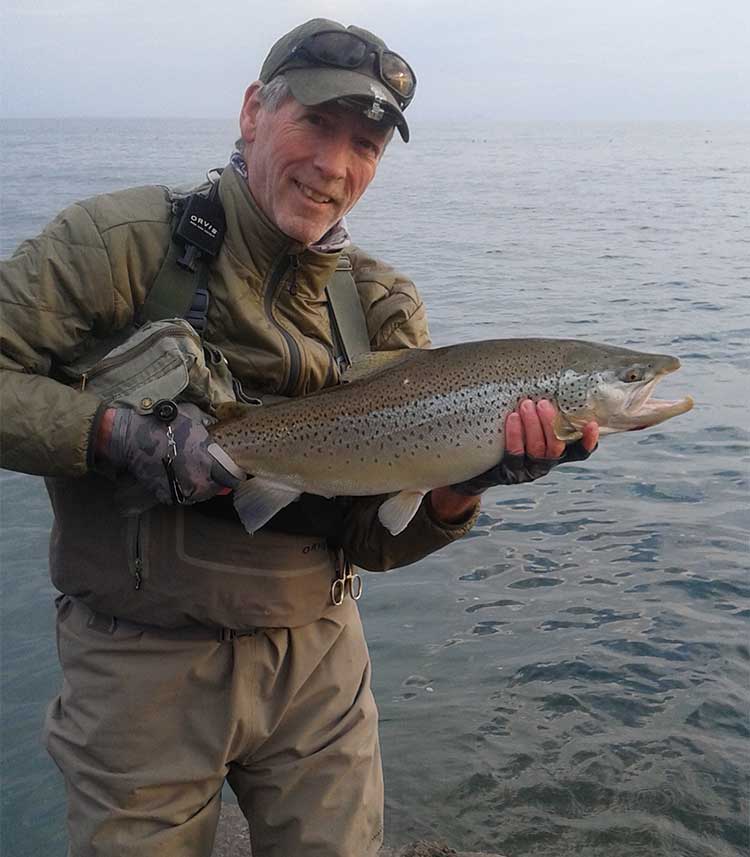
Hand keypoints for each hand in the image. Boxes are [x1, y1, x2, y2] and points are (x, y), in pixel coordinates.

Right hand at [99, 402, 245, 503]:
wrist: (133, 436)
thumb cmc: (165, 424)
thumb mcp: (194, 416)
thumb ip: (209, 426)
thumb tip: (214, 427)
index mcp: (211, 463)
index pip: (233, 479)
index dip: (233, 474)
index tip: (231, 470)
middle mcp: (200, 482)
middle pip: (215, 489)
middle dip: (214, 480)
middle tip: (206, 468)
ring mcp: (183, 492)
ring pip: (198, 495)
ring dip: (197, 485)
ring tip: (189, 470)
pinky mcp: (167, 496)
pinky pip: (181, 495)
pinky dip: (180, 488)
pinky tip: (175, 474)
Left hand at [450, 399, 598, 495]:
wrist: (480, 462)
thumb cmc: (507, 431)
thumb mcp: (528, 422)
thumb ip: (542, 409)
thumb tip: (554, 373)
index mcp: (557, 452)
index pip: (580, 452)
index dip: (587, 440)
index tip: (591, 424)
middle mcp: (546, 463)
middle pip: (556, 447)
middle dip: (551, 424)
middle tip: (542, 403)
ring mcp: (529, 470)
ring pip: (537, 450)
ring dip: (533, 426)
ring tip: (526, 404)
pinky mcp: (510, 472)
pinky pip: (515, 454)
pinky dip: (515, 435)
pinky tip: (512, 418)